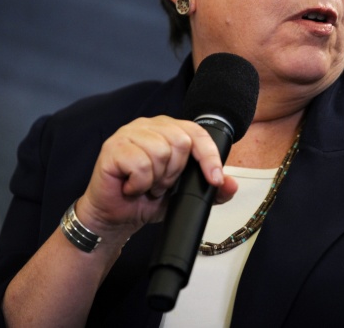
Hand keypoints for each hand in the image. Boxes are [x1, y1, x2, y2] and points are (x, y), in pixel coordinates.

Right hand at [76, 116, 237, 243]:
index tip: (215, 179)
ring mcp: (129, 133)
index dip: (209, 156)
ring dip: (156, 179)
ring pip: (161, 152)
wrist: (116, 217)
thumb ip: (210, 190)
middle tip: (162, 185)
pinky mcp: (113, 148)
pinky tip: (131, 186)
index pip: (197, 133)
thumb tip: (231, 185)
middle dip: (176, 173)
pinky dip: (140, 183)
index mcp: (169, 129)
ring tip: (146, 185)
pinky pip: (140, 164)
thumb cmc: (146, 198)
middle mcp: (150, 126)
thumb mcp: (185, 195)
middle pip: (181, 141)